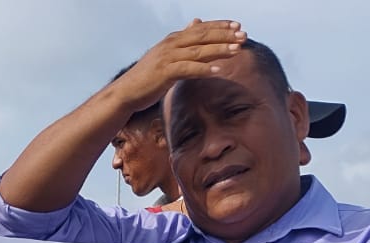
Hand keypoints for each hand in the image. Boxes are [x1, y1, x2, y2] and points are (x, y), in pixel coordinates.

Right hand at [111, 20, 246, 113]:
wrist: (126, 91)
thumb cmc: (147, 77)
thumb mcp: (166, 55)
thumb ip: (183, 41)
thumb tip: (195, 23)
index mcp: (173, 39)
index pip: (200, 28)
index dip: (219, 26)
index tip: (237, 26)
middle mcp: (171, 44)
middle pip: (202, 36)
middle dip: (224, 35)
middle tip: (243, 35)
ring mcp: (168, 58)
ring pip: (198, 51)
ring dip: (220, 50)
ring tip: (237, 50)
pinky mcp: (165, 72)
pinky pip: (189, 69)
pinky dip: (204, 69)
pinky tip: (219, 70)